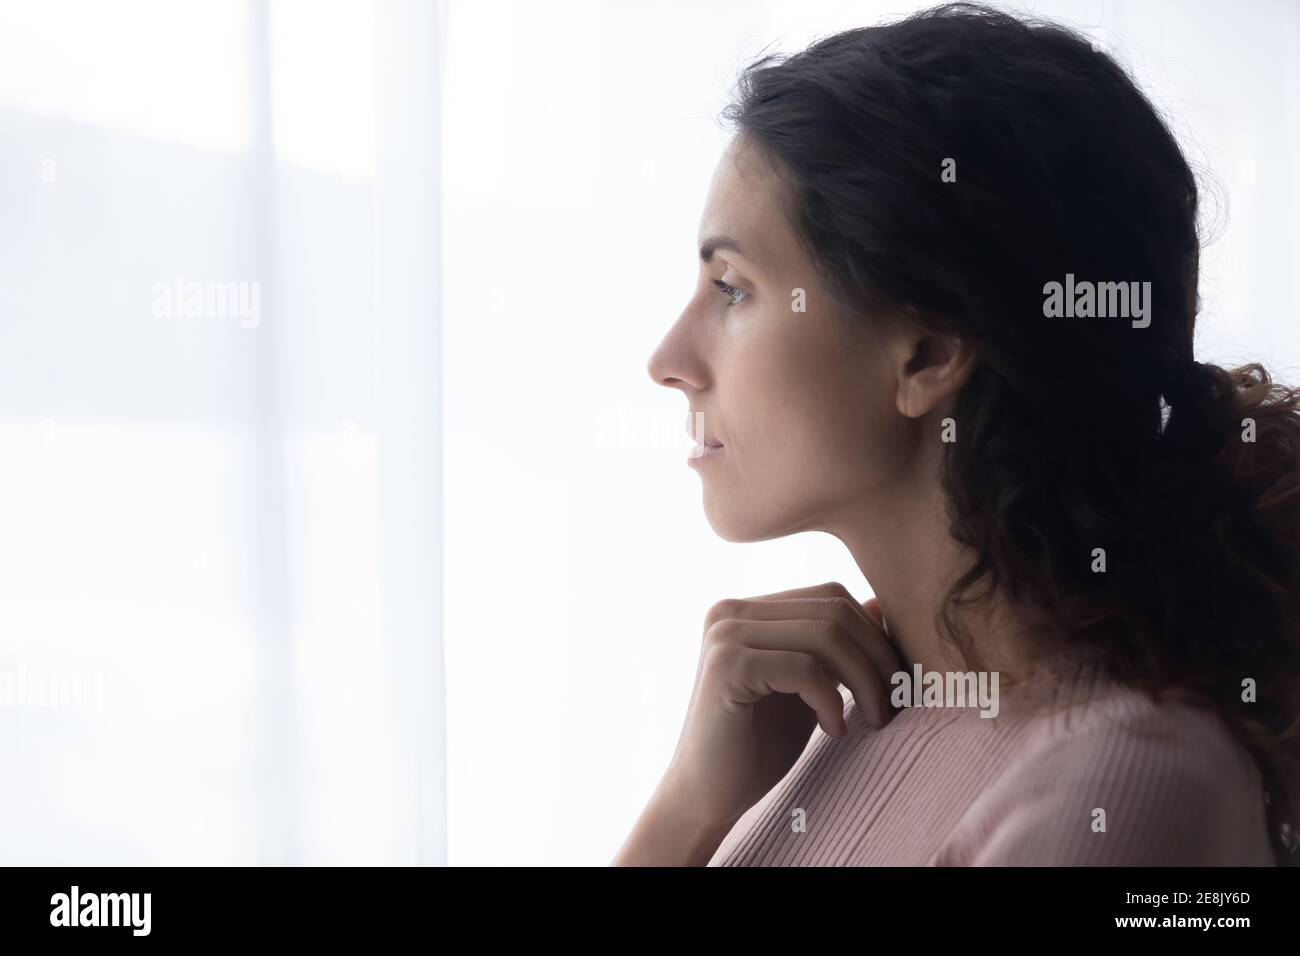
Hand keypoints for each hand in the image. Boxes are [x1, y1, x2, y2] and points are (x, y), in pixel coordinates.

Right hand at [659, 581, 899, 834]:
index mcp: (748, 609)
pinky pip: (804, 668)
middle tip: (895, 704)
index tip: (897, 684)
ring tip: (873, 720)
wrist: (707, 794)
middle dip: (877, 658)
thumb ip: (834, 647)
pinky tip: (833, 730)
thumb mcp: (808, 686)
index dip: (874, 636)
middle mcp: (731, 611)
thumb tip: (882, 605)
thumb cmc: (759, 744)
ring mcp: (725, 635)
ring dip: (864, 680)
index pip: (832, 597)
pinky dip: (831, 700)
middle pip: (833, 611)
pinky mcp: (726, 666)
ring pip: (825, 636)